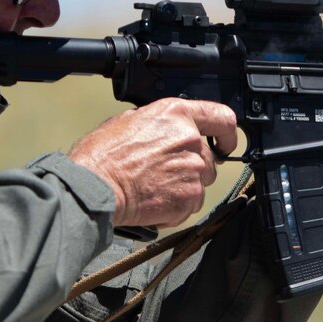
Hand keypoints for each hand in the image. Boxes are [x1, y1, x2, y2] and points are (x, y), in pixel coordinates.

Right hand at [68, 99, 240, 227]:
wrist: (95, 186)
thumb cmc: (102, 155)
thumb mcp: (129, 120)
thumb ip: (158, 123)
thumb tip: (164, 129)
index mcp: (176, 114)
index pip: (222, 118)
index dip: (227, 135)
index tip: (225, 145)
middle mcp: (190, 139)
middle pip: (208, 158)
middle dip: (191, 167)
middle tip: (163, 174)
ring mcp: (192, 170)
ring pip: (201, 182)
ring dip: (184, 187)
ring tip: (155, 188)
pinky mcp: (189, 197)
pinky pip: (191, 204)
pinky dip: (176, 206)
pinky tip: (154, 201)